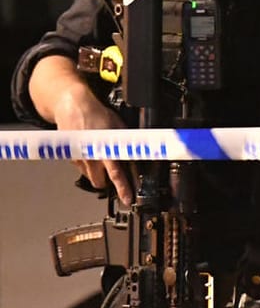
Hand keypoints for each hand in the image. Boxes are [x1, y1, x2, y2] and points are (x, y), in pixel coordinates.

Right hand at [52, 90, 133, 204]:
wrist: (74, 108)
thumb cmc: (97, 115)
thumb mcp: (119, 127)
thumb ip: (127, 143)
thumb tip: (140, 152)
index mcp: (105, 151)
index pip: (117, 175)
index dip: (123, 188)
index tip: (128, 199)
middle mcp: (91, 158)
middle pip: (100, 182)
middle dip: (109, 183)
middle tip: (117, 179)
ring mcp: (79, 159)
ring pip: (91, 177)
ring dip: (99, 174)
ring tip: (104, 162)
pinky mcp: (71, 157)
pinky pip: (82, 169)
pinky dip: (89, 166)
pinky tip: (93, 155)